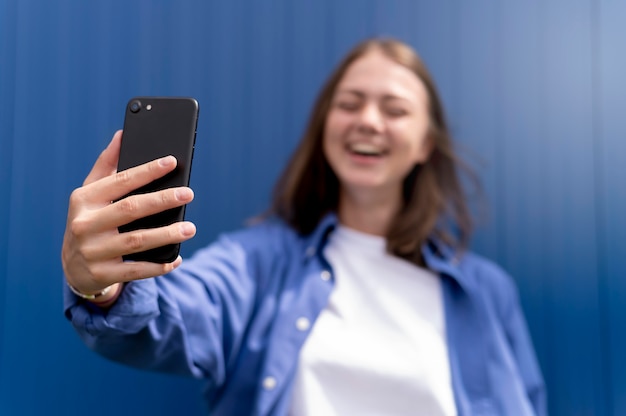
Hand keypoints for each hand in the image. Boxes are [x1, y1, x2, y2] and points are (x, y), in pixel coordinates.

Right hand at [61, 130, 196, 300]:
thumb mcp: (91, 194)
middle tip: (189, 193)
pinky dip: (159, 265)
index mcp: (85, 199)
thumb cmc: (90, 221)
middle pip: (131, 209)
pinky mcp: (102, 274)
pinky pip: (136, 270)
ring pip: (136, 241)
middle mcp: (85, 224)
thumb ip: (107, 165)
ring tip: (190, 228)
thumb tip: (123, 133)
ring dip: (166, 234)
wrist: (72, 268)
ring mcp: (92, 251)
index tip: (172, 162)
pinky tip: (177, 258)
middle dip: (162, 200)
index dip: (148, 171)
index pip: (121, 181)